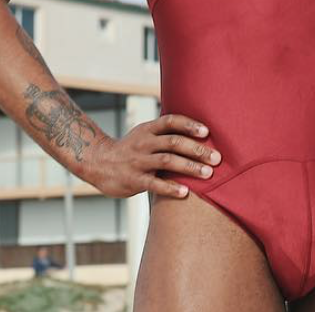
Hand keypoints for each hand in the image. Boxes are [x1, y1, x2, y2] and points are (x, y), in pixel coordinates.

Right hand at [85, 113, 221, 198]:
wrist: (98, 163)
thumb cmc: (129, 149)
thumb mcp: (144, 134)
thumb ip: (165, 133)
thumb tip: (196, 131)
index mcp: (148, 129)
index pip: (171, 121)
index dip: (189, 124)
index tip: (207, 131)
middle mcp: (144, 142)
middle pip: (174, 142)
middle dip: (197, 149)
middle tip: (217, 158)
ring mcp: (138, 161)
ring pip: (167, 161)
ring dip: (189, 167)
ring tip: (208, 174)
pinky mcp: (133, 180)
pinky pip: (154, 183)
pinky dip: (171, 188)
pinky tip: (185, 192)